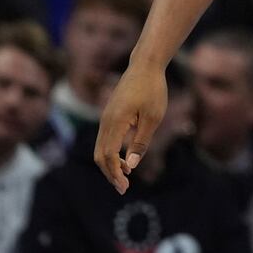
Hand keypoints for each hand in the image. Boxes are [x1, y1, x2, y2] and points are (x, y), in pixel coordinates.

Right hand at [93, 63, 165, 193]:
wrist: (145, 65)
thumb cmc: (153, 89)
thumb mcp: (153, 117)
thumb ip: (141, 141)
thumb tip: (131, 165)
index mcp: (115, 122)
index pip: (108, 155)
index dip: (115, 173)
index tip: (125, 186)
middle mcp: (105, 121)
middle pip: (100, 155)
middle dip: (109, 173)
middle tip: (124, 187)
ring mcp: (106, 117)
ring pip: (100, 148)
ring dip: (110, 164)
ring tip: (125, 176)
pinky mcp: (110, 115)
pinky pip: (105, 139)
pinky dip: (111, 153)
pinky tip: (125, 159)